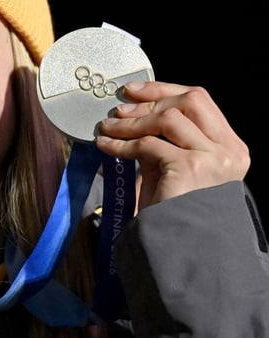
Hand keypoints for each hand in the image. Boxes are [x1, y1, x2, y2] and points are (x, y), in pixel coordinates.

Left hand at [95, 81, 249, 210]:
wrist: (184, 246)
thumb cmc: (177, 210)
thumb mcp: (175, 167)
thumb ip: (164, 140)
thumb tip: (132, 114)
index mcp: (231, 146)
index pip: (200, 101)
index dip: (164, 90)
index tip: (135, 91)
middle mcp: (228, 150)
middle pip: (189, 102)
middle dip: (149, 101)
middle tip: (118, 110)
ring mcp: (213, 158)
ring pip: (167, 119)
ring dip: (131, 122)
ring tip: (107, 127)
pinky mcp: (191, 167)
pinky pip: (148, 144)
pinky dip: (122, 143)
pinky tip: (106, 145)